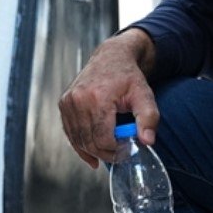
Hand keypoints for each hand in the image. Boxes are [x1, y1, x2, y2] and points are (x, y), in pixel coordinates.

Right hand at [58, 30, 159, 169]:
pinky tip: (91, 155)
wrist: (111, 57)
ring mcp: (68, 102)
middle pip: (89, 141)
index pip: (103, 138)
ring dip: (93, 151)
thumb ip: (148, 118)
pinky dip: (80, 145)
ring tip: (109, 151)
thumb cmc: (128, 76)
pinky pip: (70, 133)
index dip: (116, 150)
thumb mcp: (144, 94)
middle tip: (119, 155)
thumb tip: (147, 141)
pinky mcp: (63, 104)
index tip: (127, 150)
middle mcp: (78, 99)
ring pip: (78, 140)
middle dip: (105, 153)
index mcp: (97, 97)